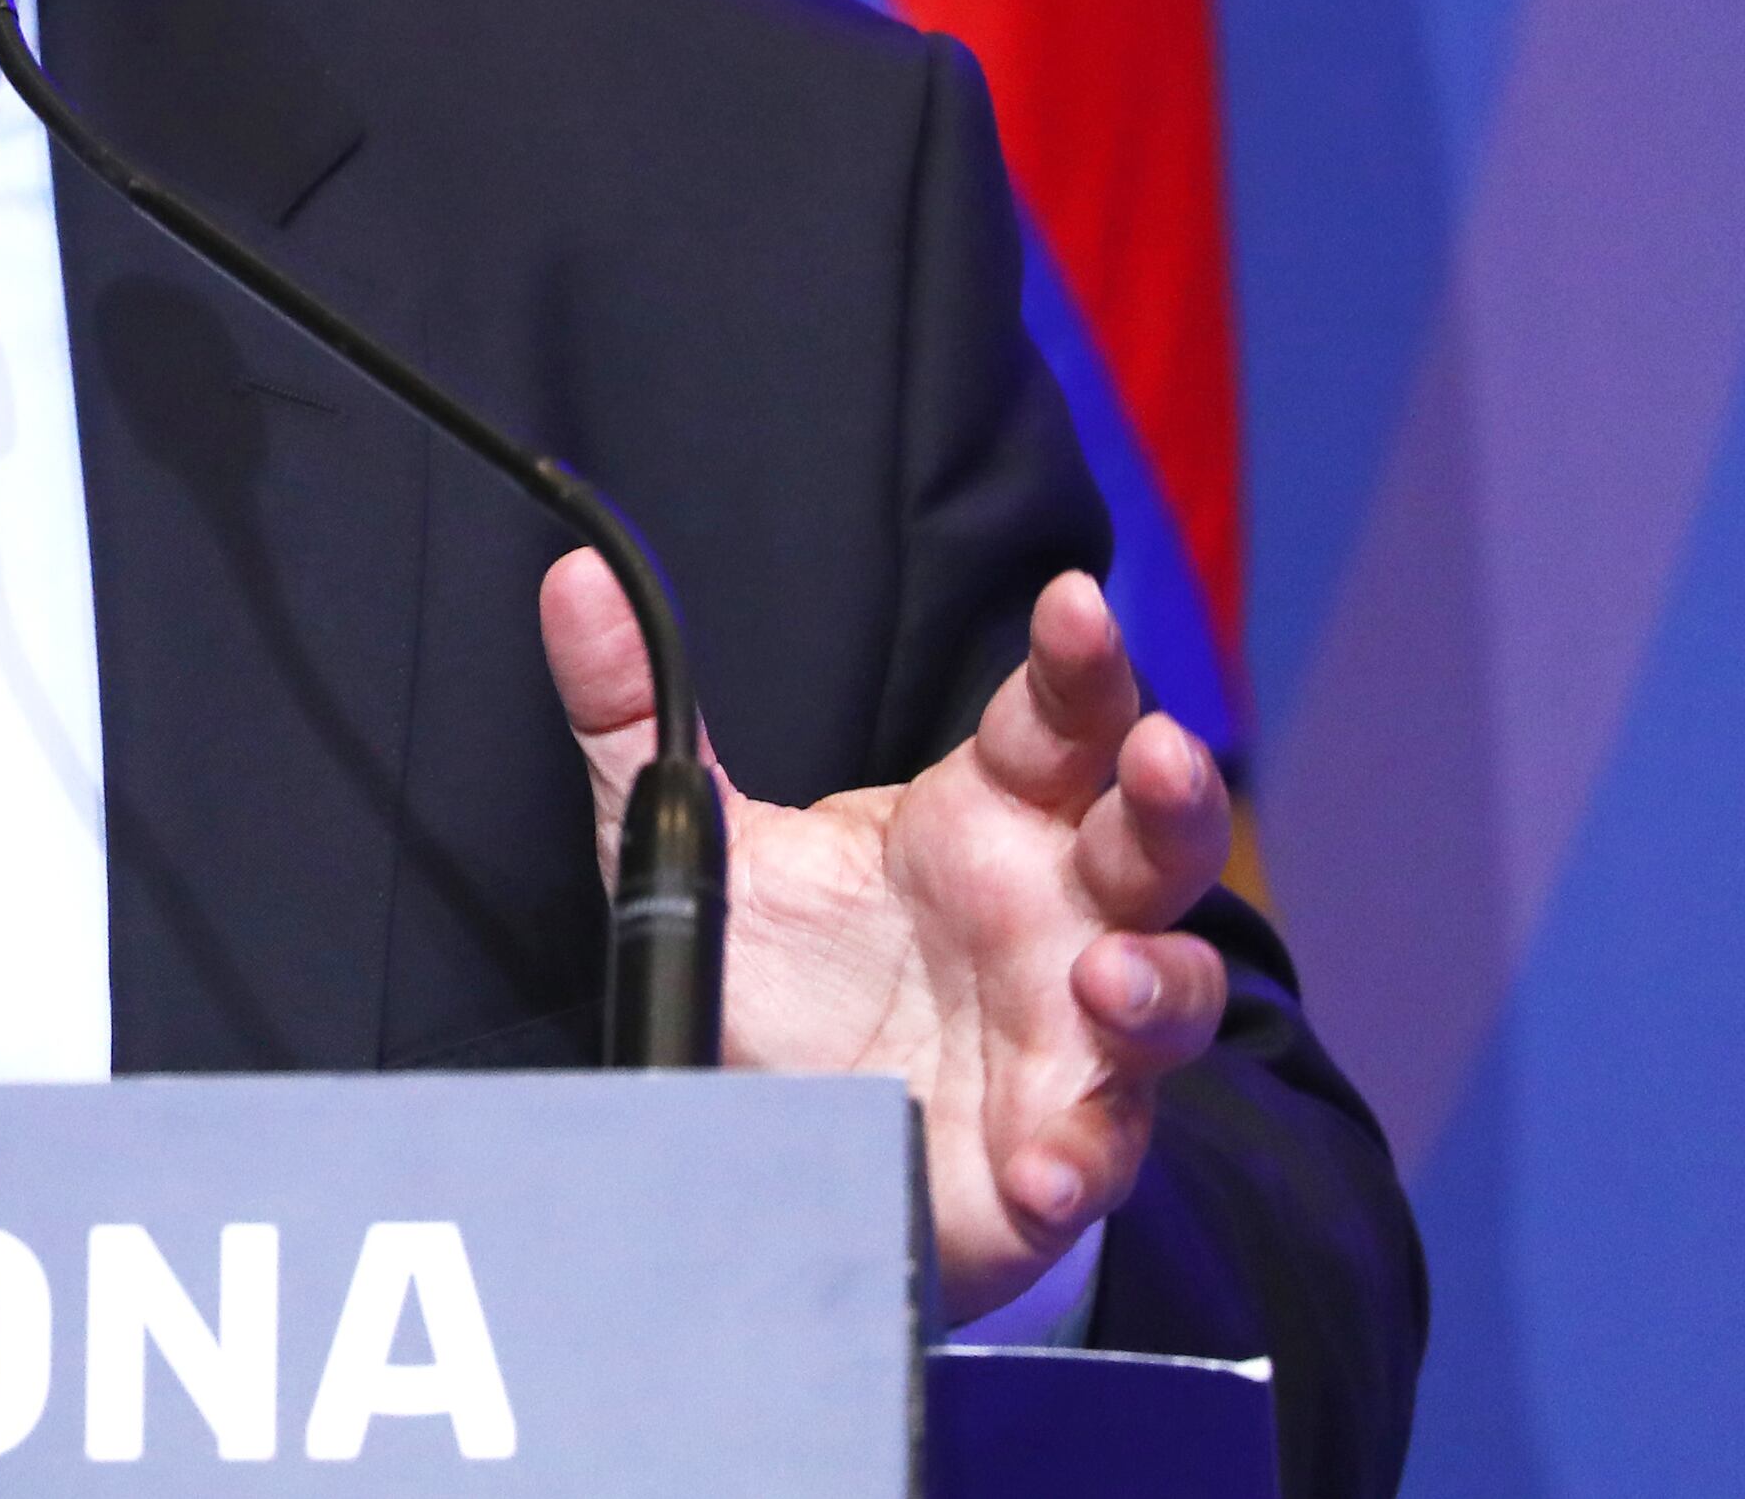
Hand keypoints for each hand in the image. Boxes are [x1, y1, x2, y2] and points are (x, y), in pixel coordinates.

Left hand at [539, 556, 1228, 1323]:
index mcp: (989, 817)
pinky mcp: (1057, 1145)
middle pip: (1153, 839)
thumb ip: (640, 718)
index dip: (1081, 661)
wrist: (800, 1133)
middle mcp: (1057, 912)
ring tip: (1104, 975)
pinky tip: (1044, 1167)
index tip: (1075, 604)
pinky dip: (1082, 1157)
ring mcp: (1073, 1032)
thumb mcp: (701, 840)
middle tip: (1157, 754)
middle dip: (1172, 796)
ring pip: (1170, 990)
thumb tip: (571, 577)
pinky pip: (1096, 1151)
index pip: (1058, 719)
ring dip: (1158, 980)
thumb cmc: (794, 971)